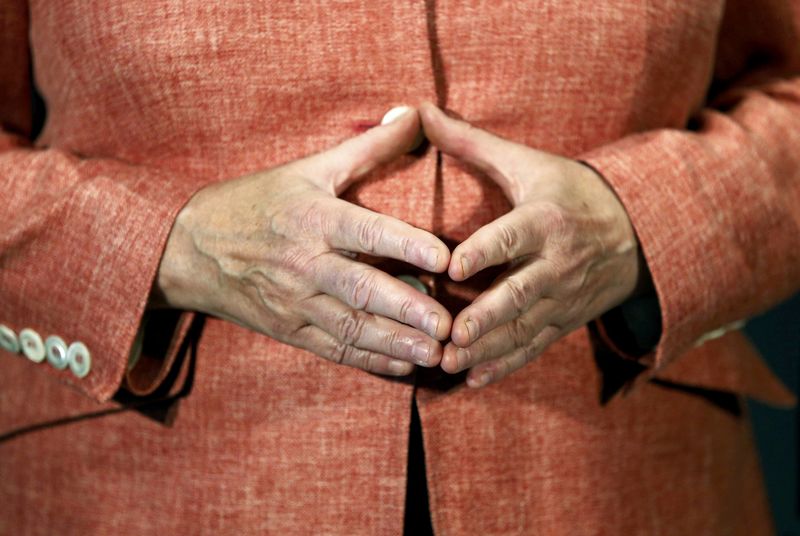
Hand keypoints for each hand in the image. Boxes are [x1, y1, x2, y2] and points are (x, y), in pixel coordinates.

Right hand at [154, 107, 451, 375]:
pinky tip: (402, 366)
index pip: (364, 230)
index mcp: (312, 217)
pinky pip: (331, 348)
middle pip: (359, 288)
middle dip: (405, 309)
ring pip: (349, 327)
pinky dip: (367, 360)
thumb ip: (367, 147)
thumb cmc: (258, 201)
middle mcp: (303, 263)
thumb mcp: (309, 168)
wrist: (191, 248)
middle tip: (446, 325)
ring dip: (394, 343)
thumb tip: (414, 114)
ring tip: (434, 353)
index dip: (404, 245)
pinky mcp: (288, 329)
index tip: (443, 259)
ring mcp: (293, 301)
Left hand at [419, 103, 643, 386]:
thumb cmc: (570, 192)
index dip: (486, 251)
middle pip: (521, 292)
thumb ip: (470, 143)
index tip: (453, 266)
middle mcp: (557, 263)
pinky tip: (474, 380)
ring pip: (524, 327)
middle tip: (452, 335)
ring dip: (489, 349)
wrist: (637, 231)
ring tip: (451, 363)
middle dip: (487, 316)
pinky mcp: (565, 320)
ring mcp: (564, 297)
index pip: (513, 236)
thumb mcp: (528, 163)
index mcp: (546, 219)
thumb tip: (417, 112)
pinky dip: (506, 365)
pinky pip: (535, 346)